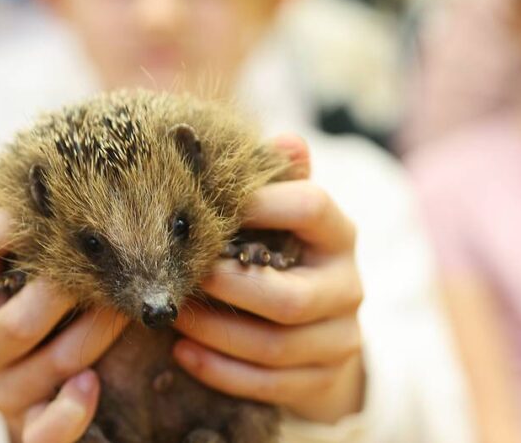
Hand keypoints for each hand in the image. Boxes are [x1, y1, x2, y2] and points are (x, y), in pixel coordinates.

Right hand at [0, 210, 128, 441]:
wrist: (36, 382)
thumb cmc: (46, 304)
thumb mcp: (34, 267)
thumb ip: (42, 231)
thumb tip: (78, 167)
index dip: (8, 224)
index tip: (55, 208)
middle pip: (20, 319)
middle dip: (72, 295)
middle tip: (117, 271)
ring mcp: (2, 386)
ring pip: (52, 365)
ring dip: (96, 337)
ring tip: (127, 313)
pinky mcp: (27, 425)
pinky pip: (43, 431)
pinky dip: (69, 411)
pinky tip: (92, 386)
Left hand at [172, 136, 364, 423]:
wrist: (316, 331)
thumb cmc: (282, 258)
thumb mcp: (282, 219)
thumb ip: (279, 183)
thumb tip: (285, 138)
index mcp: (337, 235)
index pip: (312, 207)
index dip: (261, 203)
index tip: (209, 205)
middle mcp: (348, 286)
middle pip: (290, 298)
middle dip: (228, 290)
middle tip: (180, 278)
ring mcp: (340, 338)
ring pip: (275, 347)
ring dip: (215, 333)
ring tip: (172, 317)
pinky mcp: (321, 380)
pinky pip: (269, 383)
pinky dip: (221, 370)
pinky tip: (184, 355)